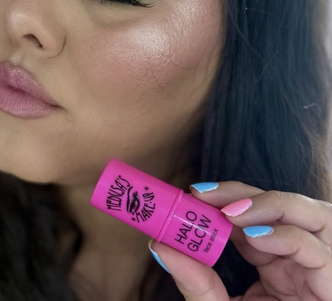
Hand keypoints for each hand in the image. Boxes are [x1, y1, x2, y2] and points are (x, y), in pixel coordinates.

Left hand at [149, 182, 331, 300]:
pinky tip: (256, 238)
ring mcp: (320, 271)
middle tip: (203, 195)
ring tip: (230, 213)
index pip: (253, 214)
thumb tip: (159, 246)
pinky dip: (289, 237)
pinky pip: (321, 253)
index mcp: (275, 261)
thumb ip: (195, 282)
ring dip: (268, 205)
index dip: (225, 197)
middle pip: (281, 205)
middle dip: (241, 194)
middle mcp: (300, 260)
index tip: (192, 193)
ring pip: (311, 216)